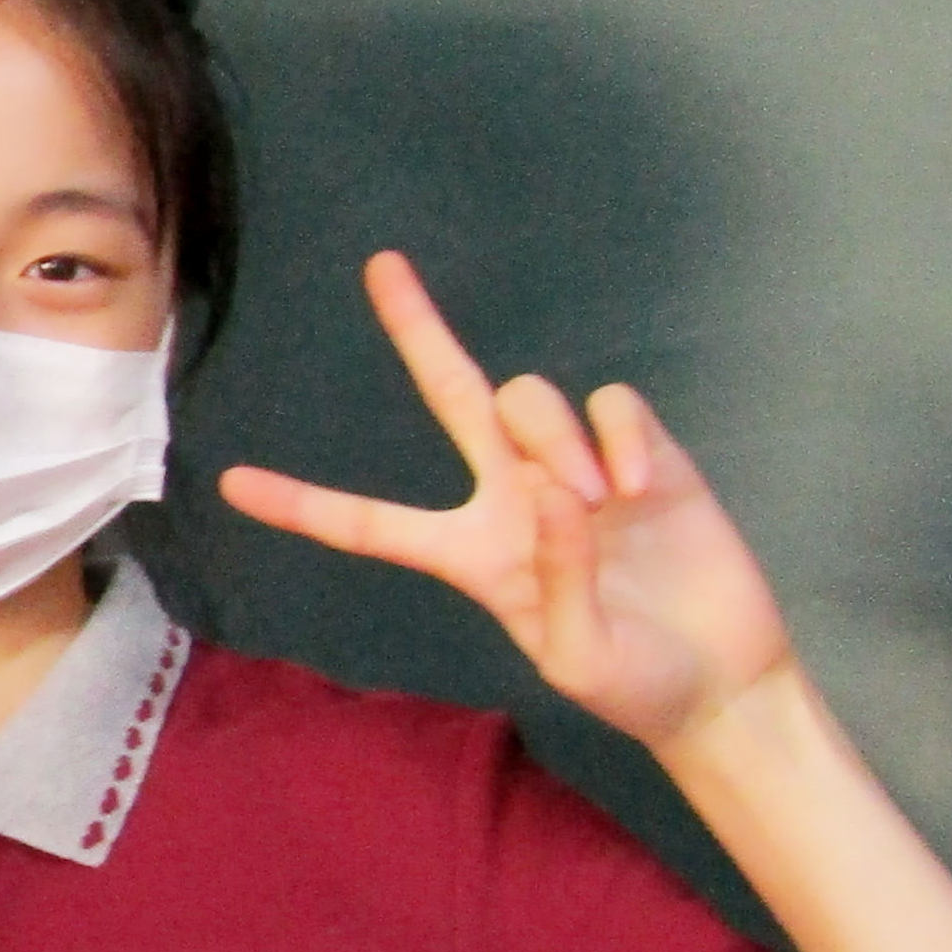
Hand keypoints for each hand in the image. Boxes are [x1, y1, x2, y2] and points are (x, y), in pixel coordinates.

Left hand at [217, 251, 795, 749]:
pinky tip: (640, 488)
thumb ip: (557, 577)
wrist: (722, 683)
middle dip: (419, 329)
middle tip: (380, 265)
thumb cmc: (635, 686)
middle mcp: (513, 497)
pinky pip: (612, 406)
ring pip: (531, 399)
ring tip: (601, 505)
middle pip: (454, 394)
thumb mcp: (578, 655)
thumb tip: (550, 490)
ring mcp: (579, 467)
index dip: (303, 505)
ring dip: (555, 441)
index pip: (369, 525)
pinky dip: (620, 436)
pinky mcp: (646, 454)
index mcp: (470, 554)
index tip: (230, 486)